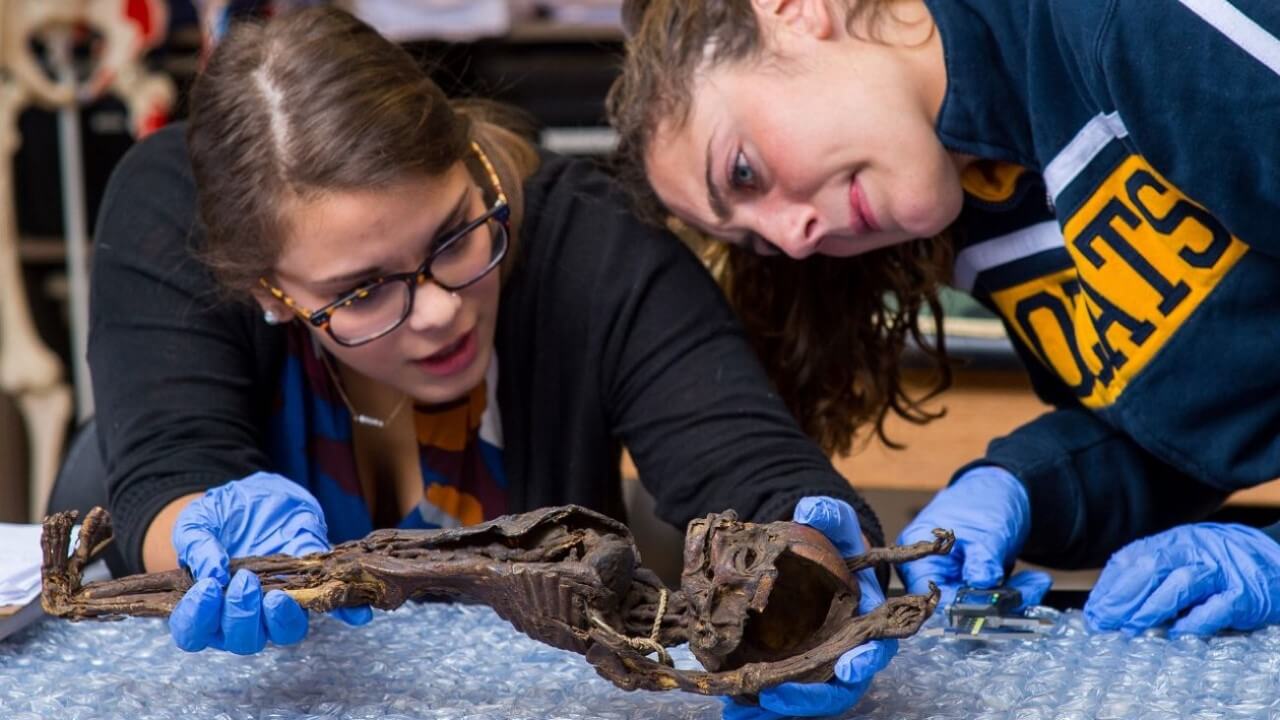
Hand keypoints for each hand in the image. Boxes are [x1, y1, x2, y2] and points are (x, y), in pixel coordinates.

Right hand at [168, 472, 371, 653]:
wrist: (257, 496)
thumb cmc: (222, 515)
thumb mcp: (201, 518)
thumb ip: (199, 543)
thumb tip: (211, 571)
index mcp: (207, 603)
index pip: (194, 631)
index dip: (197, 618)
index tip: (208, 588)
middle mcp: (242, 614)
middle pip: (240, 639)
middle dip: (241, 615)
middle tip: (245, 582)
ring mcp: (279, 606)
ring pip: (281, 633)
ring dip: (281, 618)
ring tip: (279, 596)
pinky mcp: (312, 589)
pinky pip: (330, 609)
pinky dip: (345, 613)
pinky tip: (355, 613)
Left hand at [721, 496, 894, 719]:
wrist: (811, 556)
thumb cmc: (832, 544)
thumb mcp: (835, 525)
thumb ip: (830, 517)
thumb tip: (813, 509)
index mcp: (866, 617)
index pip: (873, 646)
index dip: (864, 661)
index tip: (851, 669)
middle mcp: (846, 648)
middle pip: (837, 686)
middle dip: (810, 697)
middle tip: (780, 696)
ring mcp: (818, 661)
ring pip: (806, 696)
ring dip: (779, 708)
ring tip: (746, 710)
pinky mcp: (792, 667)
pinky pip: (779, 690)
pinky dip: (760, 704)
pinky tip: (734, 709)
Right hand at [897, 466, 1050, 609]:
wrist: (1000, 489)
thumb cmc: (984, 498)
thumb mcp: (988, 529)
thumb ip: (983, 559)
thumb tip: (981, 585)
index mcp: (921, 557)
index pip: (932, 596)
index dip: (959, 609)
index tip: (991, 609)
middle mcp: (930, 572)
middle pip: (955, 607)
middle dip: (995, 605)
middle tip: (1028, 593)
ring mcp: (952, 579)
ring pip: (977, 608)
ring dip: (1010, 600)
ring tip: (1036, 583)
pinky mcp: (971, 584)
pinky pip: (990, 600)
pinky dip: (1013, 595)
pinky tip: (1033, 582)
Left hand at [1085, 523, 1279, 636]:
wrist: (1276, 559)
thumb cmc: (1221, 564)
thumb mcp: (1184, 558)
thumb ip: (1152, 574)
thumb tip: (1110, 602)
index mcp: (1174, 540)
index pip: (1132, 558)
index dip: (1110, 586)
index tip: (1095, 612)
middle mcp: (1195, 549)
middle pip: (1151, 566)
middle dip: (1124, 597)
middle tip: (1106, 623)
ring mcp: (1221, 570)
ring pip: (1181, 582)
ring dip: (1153, 607)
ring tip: (1133, 629)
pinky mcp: (1245, 593)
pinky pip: (1218, 606)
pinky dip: (1195, 621)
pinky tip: (1177, 634)